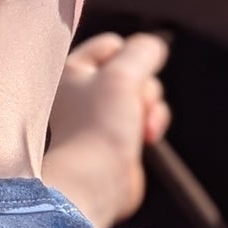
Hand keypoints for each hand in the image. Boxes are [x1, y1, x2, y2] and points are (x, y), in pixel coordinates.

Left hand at [43, 32, 169, 227]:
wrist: (96, 182)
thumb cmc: (99, 126)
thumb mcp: (124, 74)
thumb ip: (143, 50)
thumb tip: (154, 46)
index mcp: (72, 71)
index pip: (112, 44)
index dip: (129, 59)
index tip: (122, 80)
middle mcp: (85, 91)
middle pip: (135, 69)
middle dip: (144, 87)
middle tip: (132, 107)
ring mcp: (103, 116)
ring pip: (146, 92)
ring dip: (152, 107)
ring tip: (143, 129)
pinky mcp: (121, 137)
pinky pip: (148, 117)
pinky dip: (152, 124)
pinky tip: (147, 139)